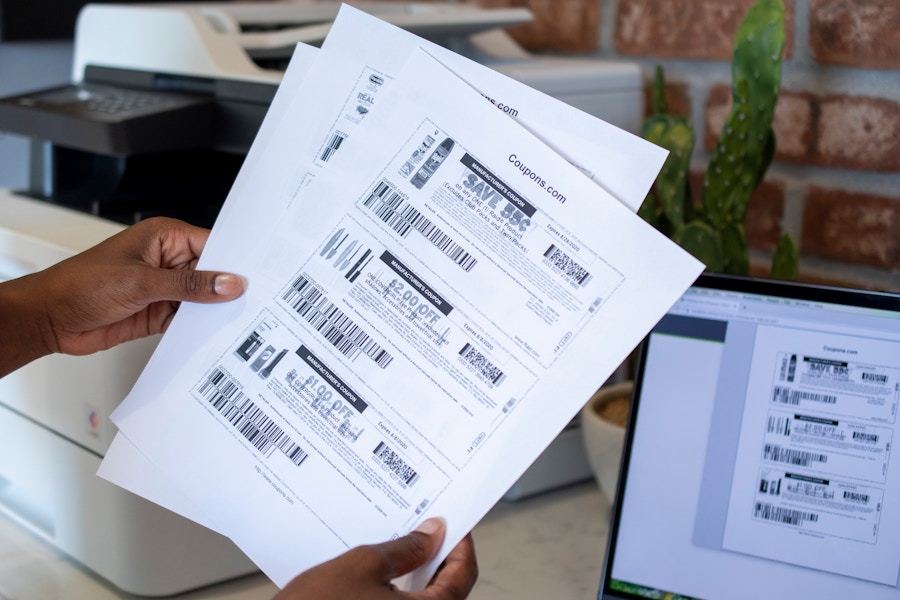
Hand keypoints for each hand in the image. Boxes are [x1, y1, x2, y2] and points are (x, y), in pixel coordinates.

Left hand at [0, 217, 243, 375]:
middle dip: (229, 289)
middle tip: (256, 303)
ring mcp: (164, 288)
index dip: (235, 261)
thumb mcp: (141, 283)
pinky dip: (200, 329)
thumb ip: (188, 285)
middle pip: (212, 274)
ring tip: (241, 321)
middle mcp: (168, 260)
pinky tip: (214, 335)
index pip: (213, 245)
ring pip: (202, 299)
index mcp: (165, 237)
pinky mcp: (159, 312)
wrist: (49, 318)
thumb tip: (228, 283)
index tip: (258, 277)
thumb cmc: (80, 285)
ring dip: (215, 311)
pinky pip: (188, 320)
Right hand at [274, 518, 477, 599]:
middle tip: (426, 528)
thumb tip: (432, 533)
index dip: (460, 544)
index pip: (462, 576)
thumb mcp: (361, 566)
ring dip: (416, 575)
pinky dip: (398, 593)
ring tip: (401, 545)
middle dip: (436, 557)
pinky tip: (383, 574)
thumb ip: (404, 548)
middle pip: (446, 591)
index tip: (452, 523)